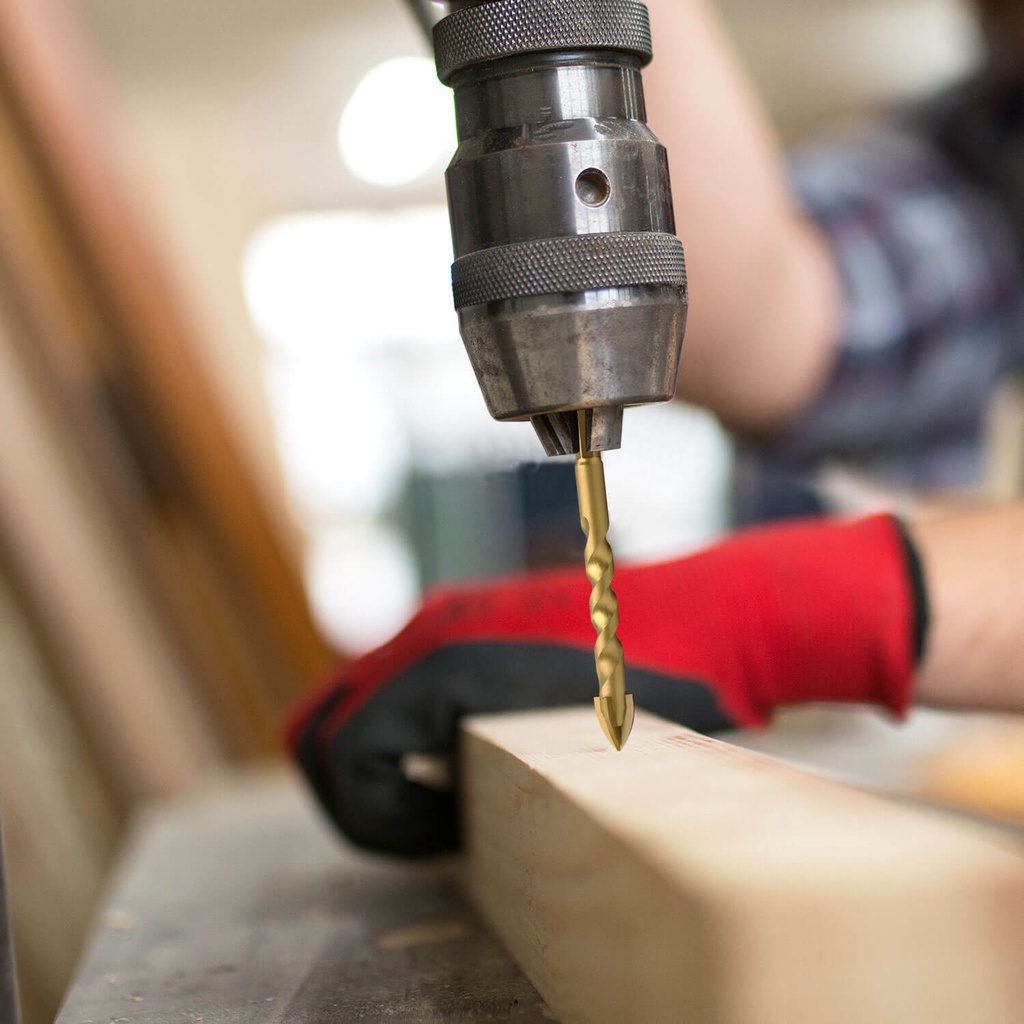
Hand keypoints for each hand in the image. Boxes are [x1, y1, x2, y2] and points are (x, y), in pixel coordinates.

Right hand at [289, 514, 922, 855]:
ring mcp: (447, 618)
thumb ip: (488, 782)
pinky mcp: (468, 621)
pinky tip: (469, 757)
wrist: (717, 614)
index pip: (339, 750)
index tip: (441, 840)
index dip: (371, 817)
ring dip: (376, 762)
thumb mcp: (580, 755)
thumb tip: (438, 829)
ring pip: (355, 701)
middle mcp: (431, 629)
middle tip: (427, 828)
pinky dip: (405, 732)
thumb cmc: (667, 684)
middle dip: (354, 793)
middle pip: (319, 724)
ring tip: (449, 798)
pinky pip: (399, 683)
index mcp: (445, 660)